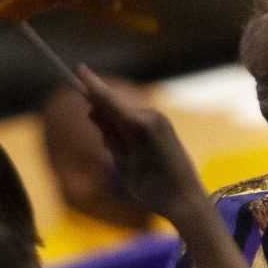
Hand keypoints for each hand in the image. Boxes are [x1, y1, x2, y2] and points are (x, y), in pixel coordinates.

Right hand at [77, 69, 208, 220]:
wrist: (187, 200)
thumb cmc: (152, 188)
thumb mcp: (123, 164)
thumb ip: (109, 136)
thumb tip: (95, 111)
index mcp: (138, 127)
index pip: (108, 100)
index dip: (91, 85)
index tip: (79, 67)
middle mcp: (150, 117)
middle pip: (115, 107)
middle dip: (102, 115)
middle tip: (105, 142)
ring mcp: (159, 119)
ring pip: (124, 115)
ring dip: (115, 127)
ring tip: (127, 160)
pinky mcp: (164, 125)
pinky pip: (136, 121)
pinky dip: (126, 131)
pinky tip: (135, 155)